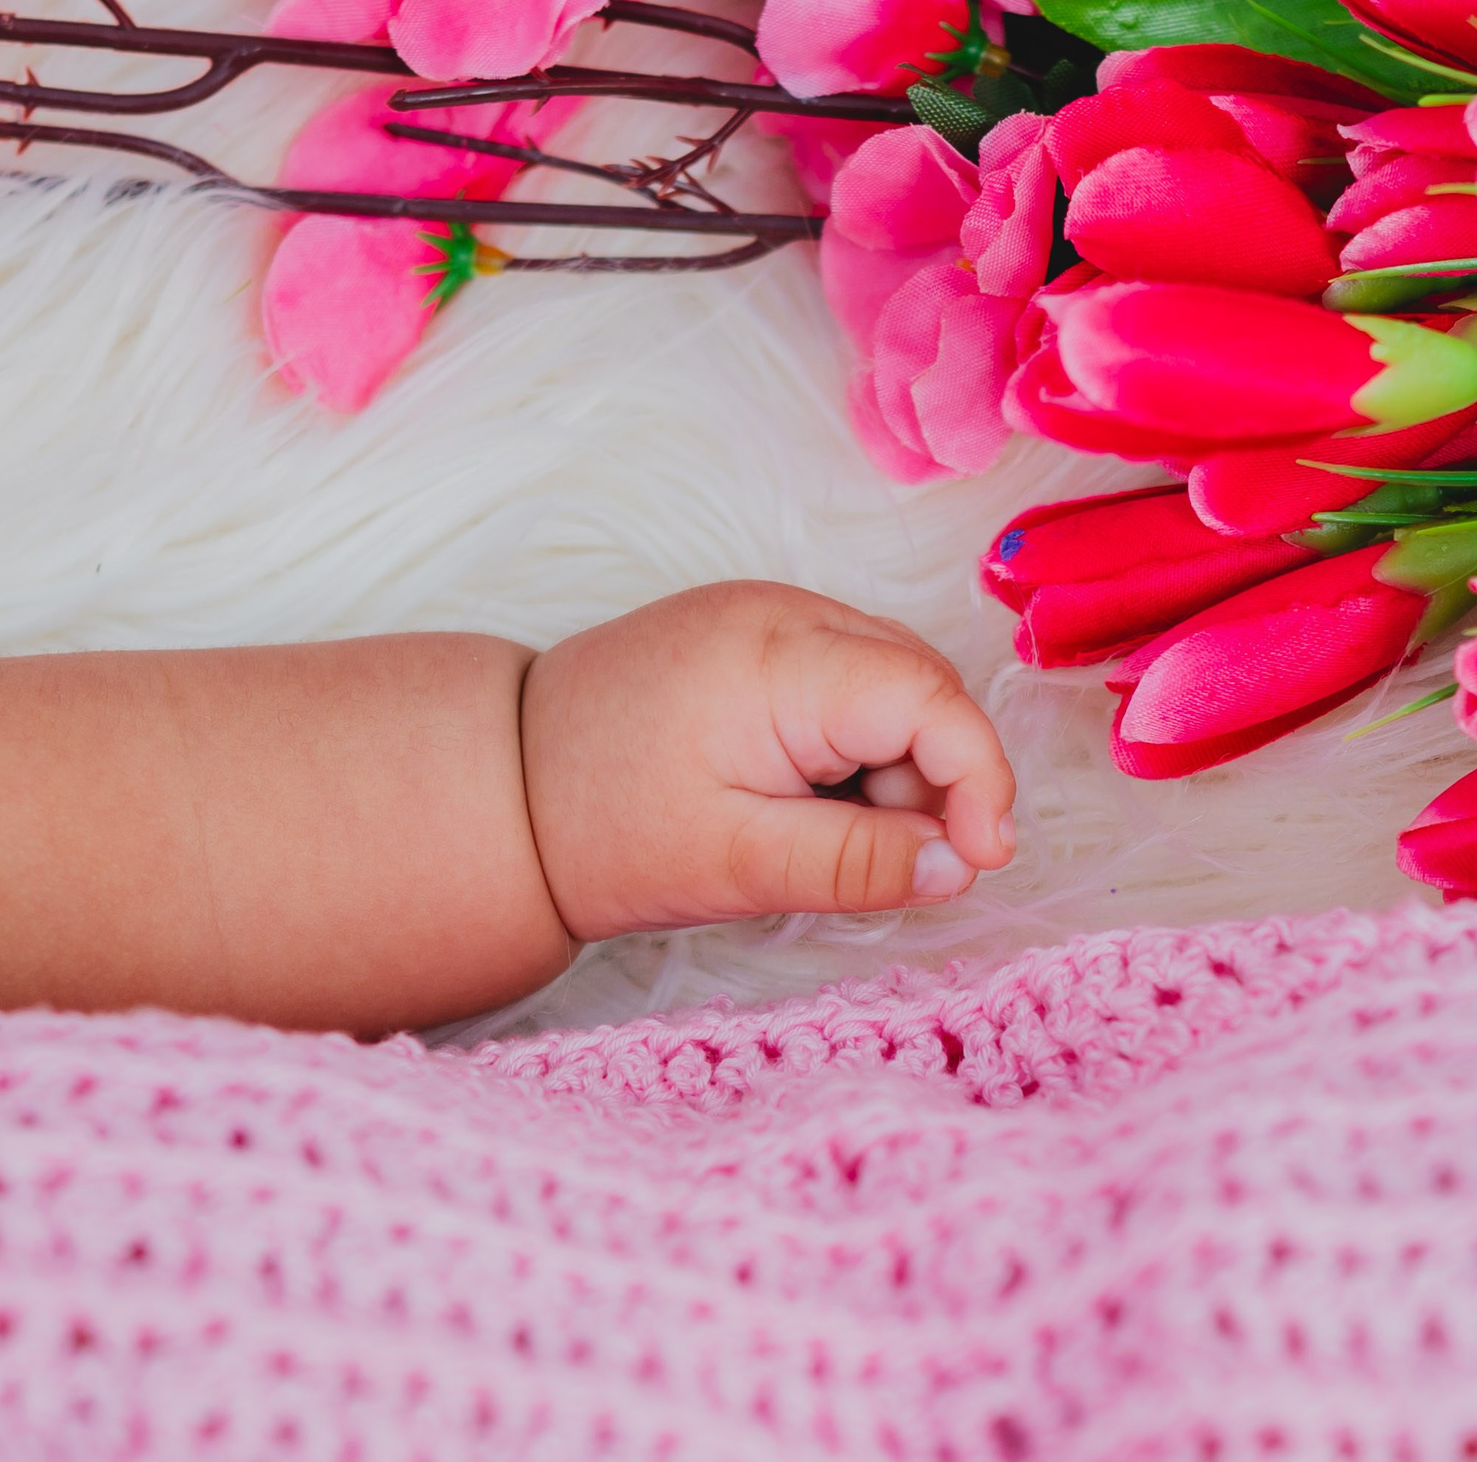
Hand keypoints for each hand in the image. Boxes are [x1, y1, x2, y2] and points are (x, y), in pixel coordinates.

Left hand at [520, 582, 1017, 942]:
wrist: (496, 786)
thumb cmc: (601, 830)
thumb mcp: (738, 866)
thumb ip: (860, 863)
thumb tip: (964, 866)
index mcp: (778, 657)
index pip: (931, 696)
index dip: (978, 777)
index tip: (980, 862)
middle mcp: (780, 610)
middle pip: (921, 681)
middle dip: (937, 775)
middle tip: (898, 861)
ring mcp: (763, 610)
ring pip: (890, 677)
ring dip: (897, 760)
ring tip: (824, 832)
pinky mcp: (748, 629)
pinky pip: (845, 673)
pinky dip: (854, 739)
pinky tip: (803, 796)